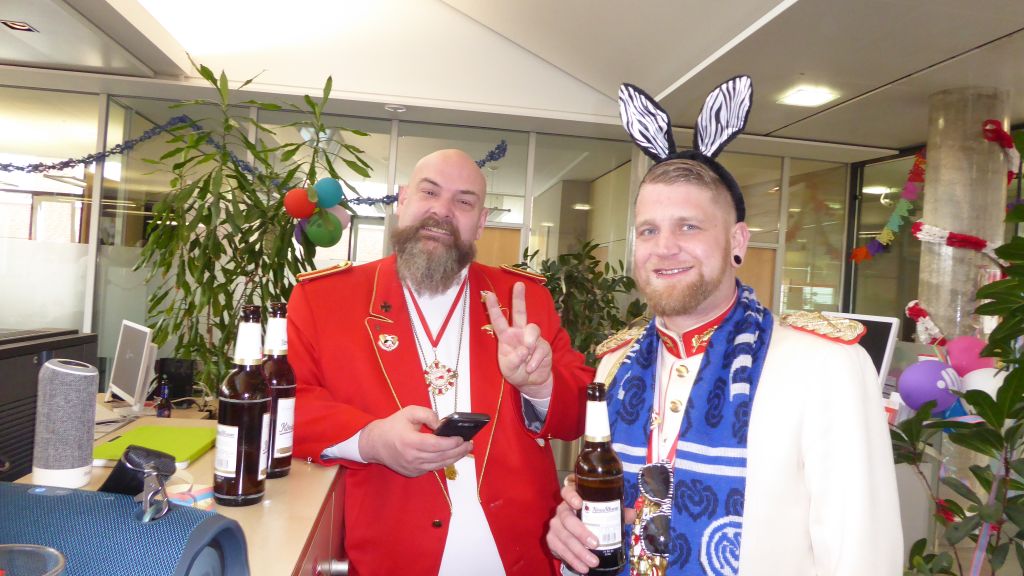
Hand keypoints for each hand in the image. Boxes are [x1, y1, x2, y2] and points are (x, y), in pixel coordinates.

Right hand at [359, 405, 472, 476]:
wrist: (375, 444)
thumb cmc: (393, 426)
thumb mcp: (409, 412)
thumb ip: (428, 414)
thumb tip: (443, 425)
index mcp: (409, 442)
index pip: (436, 445)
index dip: (451, 443)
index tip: (462, 438)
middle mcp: (412, 457)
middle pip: (441, 457)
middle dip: (458, 451)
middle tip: (470, 444)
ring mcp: (413, 468)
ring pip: (439, 465)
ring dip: (454, 458)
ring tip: (465, 450)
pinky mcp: (413, 473)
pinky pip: (433, 468)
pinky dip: (443, 462)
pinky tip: (451, 455)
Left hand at [484, 282, 552, 397]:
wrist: (533, 382)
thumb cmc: (516, 372)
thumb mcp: (509, 369)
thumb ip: (513, 359)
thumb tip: (524, 348)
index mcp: (506, 337)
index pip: (499, 321)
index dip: (494, 308)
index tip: (489, 295)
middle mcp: (519, 333)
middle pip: (520, 313)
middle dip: (519, 298)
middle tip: (518, 284)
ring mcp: (532, 338)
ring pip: (533, 328)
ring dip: (529, 343)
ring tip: (526, 356)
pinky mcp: (544, 345)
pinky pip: (540, 348)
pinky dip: (534, 361)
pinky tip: (530, 368)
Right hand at [547, 475, 635, 573]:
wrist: (573, 533)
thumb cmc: (591, 519)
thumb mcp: (603, 514)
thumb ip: (617, 512)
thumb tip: (631, 514)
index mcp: (572, 500)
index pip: (567, 492)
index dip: (571, 496)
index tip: (579, 503)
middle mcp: (561, 511)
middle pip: (566, 519)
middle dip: (580, 532)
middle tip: (595, 543)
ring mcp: (555, 526)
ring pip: (563, 537)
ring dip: (578, 552)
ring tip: (593, 562)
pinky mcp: (551, 540)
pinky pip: (559, 550)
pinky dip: (572, 560)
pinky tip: (583, 568)